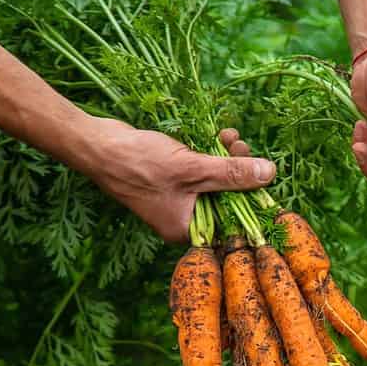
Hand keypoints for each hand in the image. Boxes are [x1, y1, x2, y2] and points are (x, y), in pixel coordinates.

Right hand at [81, 119, 274, 242]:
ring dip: (228, 158)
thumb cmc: (139, 163)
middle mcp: (183, 219)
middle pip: (226, 199)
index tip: (265, 175)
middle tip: (244, 147)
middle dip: (240, 171)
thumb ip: (233, 174)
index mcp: (187, 229)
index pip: (232, 222)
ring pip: (216, 181)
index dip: (251, 198)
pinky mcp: (172, 180)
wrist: (96, 144)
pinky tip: (220, 135)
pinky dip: (212, 154)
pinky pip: (201, 171)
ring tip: (231, 137)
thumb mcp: (194, 169)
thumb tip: (270, 174)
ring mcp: (177, 199)